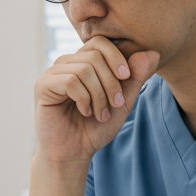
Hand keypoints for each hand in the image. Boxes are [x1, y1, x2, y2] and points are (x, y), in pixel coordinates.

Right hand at [35, 38, 158, 164]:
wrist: (75, 153)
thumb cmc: (95, 127)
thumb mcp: (123, 101)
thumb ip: (136, 77)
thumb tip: (153, 52)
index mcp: (83, 62)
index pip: (100, 42)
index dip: (116, 57)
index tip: (127, 77)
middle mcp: (66, 63)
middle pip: (95, 55)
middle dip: (111, 82)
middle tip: (116, 105)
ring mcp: (53, 73)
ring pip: (84, 69)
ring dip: (99, 95)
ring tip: (100, 114)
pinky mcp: (43, 86)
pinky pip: (70, 81)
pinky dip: (84, 99)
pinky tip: (85, 112)